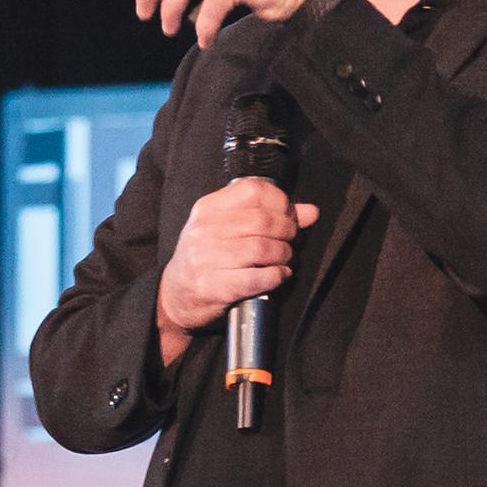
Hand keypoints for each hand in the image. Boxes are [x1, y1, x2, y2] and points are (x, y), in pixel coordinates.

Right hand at [155, 178, 321, 364]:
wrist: (175, 296)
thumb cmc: (206, 258)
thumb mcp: (228, 228)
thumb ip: (268, 215)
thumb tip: (311, 212)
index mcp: (208, 208)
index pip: (253, 190)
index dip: (280, 202)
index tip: (288, 215)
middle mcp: (205, 229)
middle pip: (264, 221)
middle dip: (288, 231)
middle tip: (291, 241)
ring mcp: (208, 258)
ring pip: (264, 248)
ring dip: (284, 255)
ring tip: (285, 259)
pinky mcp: (215, 286)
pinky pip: (259, 277)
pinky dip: (277, 276)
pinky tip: (278, 276)